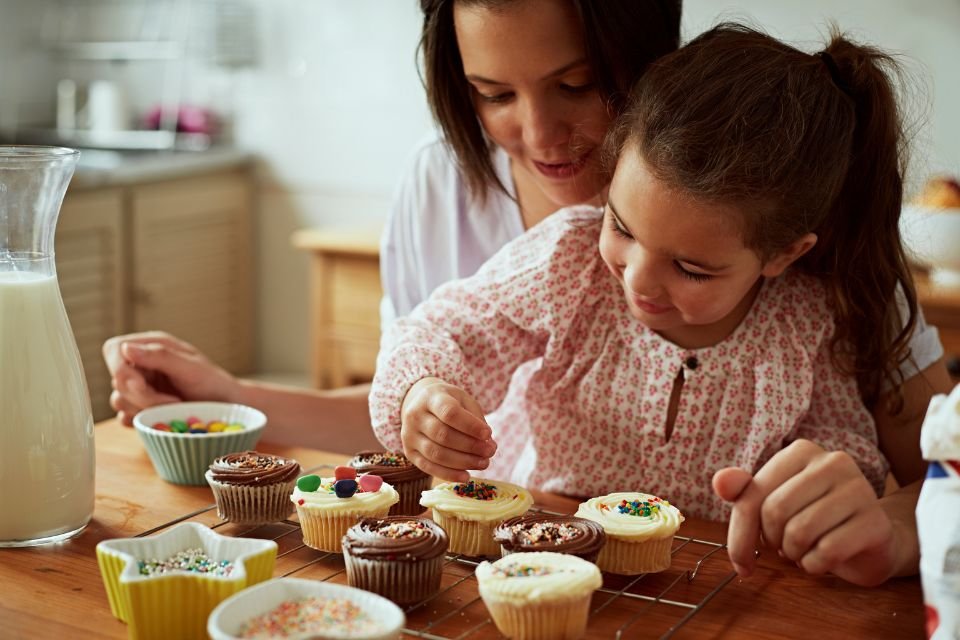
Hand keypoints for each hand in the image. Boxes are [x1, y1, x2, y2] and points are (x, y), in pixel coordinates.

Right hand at [102, 331, 239, 425]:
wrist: (226, 407)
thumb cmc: (213, 382)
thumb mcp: (191, 367)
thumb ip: (160, 356)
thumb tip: (126, 348)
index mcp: (150, 345)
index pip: (114, 350)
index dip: (121, 370)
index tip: (141, 386)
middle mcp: (141, 363)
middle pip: (117, 380)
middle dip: (143, 396)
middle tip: (172, 401)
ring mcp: (139, 386)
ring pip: (119, 400)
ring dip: (144, 409)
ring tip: (174, 407)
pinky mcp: (140, 407)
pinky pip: (124, 417)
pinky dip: (140, 420)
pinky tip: (160, 418)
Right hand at [400, 377, 497, 481]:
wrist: (420, 404)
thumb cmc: (448, 402)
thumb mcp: (463, 401)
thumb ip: (476, 420)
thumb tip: (489, 446)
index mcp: (431, 397)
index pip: (449, 412)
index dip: (470, 425)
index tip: (488, 433)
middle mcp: (415, 416)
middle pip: (443, 435)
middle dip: (470, 446)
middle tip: (490, 452)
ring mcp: (409, 435)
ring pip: (436, 453)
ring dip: (463, 462)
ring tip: (483, 463)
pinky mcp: (409, 453)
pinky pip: (428, 467)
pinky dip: (449, 474)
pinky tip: (466, 476)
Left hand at [713, 439, 895, 585]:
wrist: (871, 540)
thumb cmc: (813, 518)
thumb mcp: (773, 502)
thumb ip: (744, 492)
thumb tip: (720, 481)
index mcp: (801, 451)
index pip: (753, 494)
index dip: (740, 534)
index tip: (741, 562)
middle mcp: (832, 461)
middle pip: (774, 512)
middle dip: (771, 541)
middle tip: (784, 547)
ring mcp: (860, 489)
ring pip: (800, 532)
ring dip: (794, 554)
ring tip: (804, 550)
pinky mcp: (876, 522)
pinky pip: (827, 552)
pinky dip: (815, 566)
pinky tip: (822, 560)